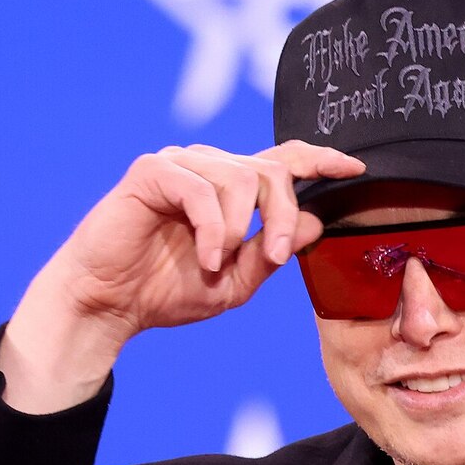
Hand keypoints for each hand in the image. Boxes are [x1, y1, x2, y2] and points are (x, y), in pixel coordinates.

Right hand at [0, 140, 364, 411]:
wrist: (110, 305)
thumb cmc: (165, 291)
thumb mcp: (234, 283)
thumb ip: (272, 253)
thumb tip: (315, 221)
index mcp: (230, 189)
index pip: (283, 160)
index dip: (320, 159)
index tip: (354, 169)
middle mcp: (208, 167)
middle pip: (272, 171)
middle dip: (284, 216)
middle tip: (277, 256)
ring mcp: (179, 164)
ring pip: (240, 178)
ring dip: (240, 229)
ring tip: (220, 264)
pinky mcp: (153, 171)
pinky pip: (201, 189)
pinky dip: (212, 229)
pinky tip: (206, 258)